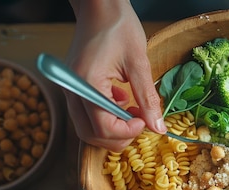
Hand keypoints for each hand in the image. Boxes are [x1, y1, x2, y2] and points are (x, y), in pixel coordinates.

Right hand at [65, 0, 166, 151]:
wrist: (99, 7)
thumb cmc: (118, 26)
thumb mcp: (139, 61)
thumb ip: (148, 97)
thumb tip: (158, 127)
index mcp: (87, 82)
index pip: (102, 126)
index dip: (127, 131)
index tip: (145, 122)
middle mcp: (72, 90)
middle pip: (90, 134)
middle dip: (119, 136)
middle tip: (141, 122)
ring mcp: (70, 90)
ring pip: (86, 129)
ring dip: (112, 128)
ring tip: (133, 111)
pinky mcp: (74, 88)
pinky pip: (86, 115)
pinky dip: (105, 117)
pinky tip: (122, 100)